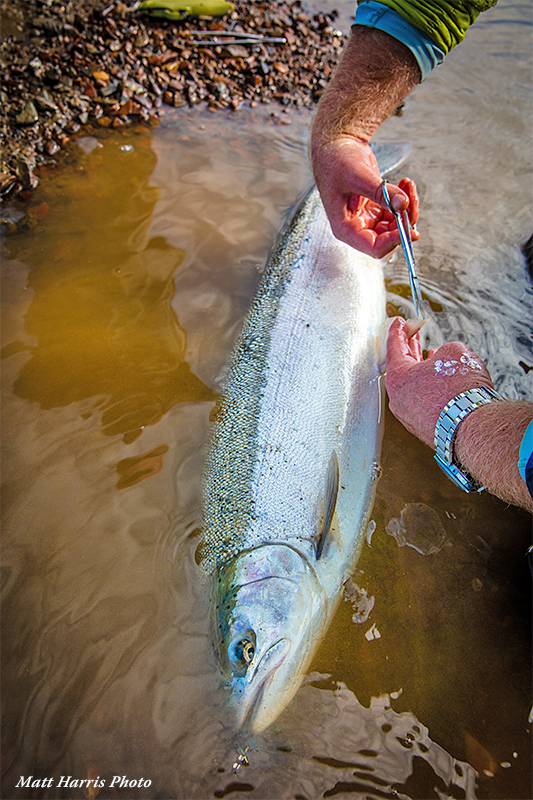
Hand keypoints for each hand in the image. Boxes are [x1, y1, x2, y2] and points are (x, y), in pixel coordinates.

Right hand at [311, 134, 418, 257]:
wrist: (337, 146)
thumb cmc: (337, 161)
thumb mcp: (358, 175)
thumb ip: (381, 192)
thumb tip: (402, 204)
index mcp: (346, 228)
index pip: (373, 247)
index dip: (393, 241)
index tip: (408, 227)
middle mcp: (357, 227)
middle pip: (389, 239)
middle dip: (403, 222)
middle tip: (410, 200)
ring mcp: (368, 218)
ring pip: (396, 226)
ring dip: (408, 209)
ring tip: (407, 185)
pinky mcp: (377, 208)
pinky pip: (397, 213)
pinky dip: (405, 200)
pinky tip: (405, 184)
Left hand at [385, 317, 494, 447]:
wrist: (471, 426)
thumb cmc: (460, 392)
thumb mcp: (456, 353)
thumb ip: (444, 351)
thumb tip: (444, 359)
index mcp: (397, 376)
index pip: (394, 346)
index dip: (398, 330)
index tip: (398, 322)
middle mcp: (398, 398)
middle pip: (401, 366)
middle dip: (410, 347)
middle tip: (413, 334)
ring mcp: (408, 415)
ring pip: (413, 386)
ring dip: (422, 370)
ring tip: (432, 356)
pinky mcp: (422, 427)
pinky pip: (422, 402)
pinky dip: (429, 389)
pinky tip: (441, 382)